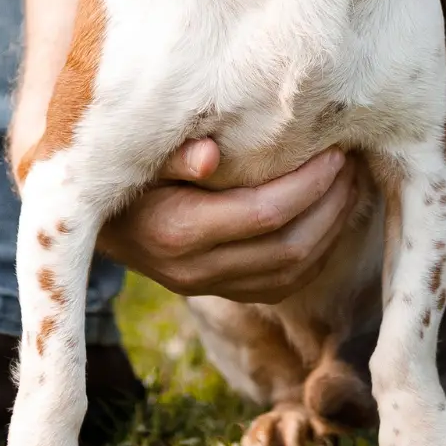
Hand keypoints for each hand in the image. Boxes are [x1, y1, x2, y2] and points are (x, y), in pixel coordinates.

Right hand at [97, 141, 362, 301]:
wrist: (92, 221)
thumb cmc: (121, 173)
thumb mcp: (138, 157)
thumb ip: (174, 155)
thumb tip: (211, 155)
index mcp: (176, 231)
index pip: (263, 214)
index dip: (308, 185)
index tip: (335, 152)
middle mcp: (195, 270)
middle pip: (287, 248)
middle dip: (330, 205)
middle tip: (352, 164)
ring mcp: (210, 288)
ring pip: (292, 273)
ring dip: (331, 230)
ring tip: (350, 185)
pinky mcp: (222, 293)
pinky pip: (283, 285)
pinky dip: (316, 253)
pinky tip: (330, 216)